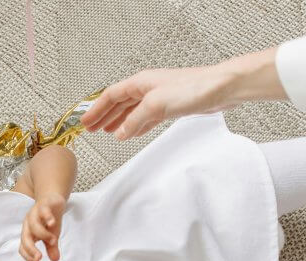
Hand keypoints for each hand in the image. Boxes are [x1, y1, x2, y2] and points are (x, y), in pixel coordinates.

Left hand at [19, 193, 64, 260]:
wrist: (52, 201)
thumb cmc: (49, 220)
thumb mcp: (51, 236)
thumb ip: (51, 248)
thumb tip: (55, 260)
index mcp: (29, 233)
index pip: (23, 247)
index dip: (28, 256)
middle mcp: (29, 224)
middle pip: (25, 237)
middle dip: (31, 249)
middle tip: (39, 257)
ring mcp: (35, 214)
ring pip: (34, 225)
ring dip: (43, 235)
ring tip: (53, 241)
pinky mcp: (44, 205)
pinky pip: (43, 211)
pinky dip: (47, 217)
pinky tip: (52, 223)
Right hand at [80, 66, 230, 140]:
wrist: (220, 89)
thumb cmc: (193, 88)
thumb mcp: (156, 105)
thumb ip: (135, 121)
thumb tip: (120, 134)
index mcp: (140, 82)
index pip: (110, 96)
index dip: (96, 110)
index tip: (85, 122)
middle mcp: (148, 87)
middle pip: (119, 102)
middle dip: (104, 116)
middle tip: (91, 129)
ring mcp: (159, 97)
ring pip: (132, 110)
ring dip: (118, 121)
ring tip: (107, 132)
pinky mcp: (171, 107)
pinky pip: (146, 117)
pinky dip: (136, 125)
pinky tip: (132, 133)